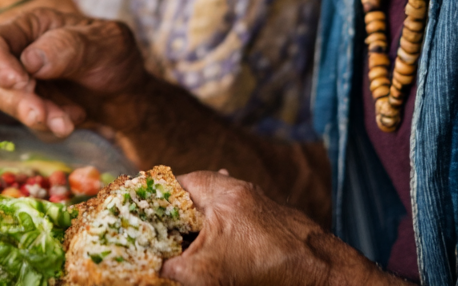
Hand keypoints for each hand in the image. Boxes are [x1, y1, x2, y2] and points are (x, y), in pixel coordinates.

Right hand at [0, 8, 150, 136]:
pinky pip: (31, 125)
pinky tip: (76, 118)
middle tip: (41, 115)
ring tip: (68, 123)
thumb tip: (29, 60)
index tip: (18, 82)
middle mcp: (21, 54)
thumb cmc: (115, 55)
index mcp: (31, 27)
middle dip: (19, 101)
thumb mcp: (103, 42)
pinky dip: (52, 127)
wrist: (130, 92)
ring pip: (12, 105)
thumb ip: (69, 46)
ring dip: (37, 117)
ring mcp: (26, 85)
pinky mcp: (35, 110)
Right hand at [163, 172, 396, 285]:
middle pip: (193, 194)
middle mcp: (238, 188)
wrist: (323, 274)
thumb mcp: (207, 272)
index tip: (134, 214)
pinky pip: (234, 219)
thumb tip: (149, 269)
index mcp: (220, 189)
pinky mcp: (270, 222)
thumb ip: (173, 268)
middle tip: (153, 235)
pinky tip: (214, 248)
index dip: (152, 199)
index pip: (174, 183)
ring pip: (215, 207)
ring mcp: (257, 203)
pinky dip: (219, 232)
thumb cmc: (266, 266)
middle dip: (172, 214)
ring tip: (180, 245)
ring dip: (196, 225)